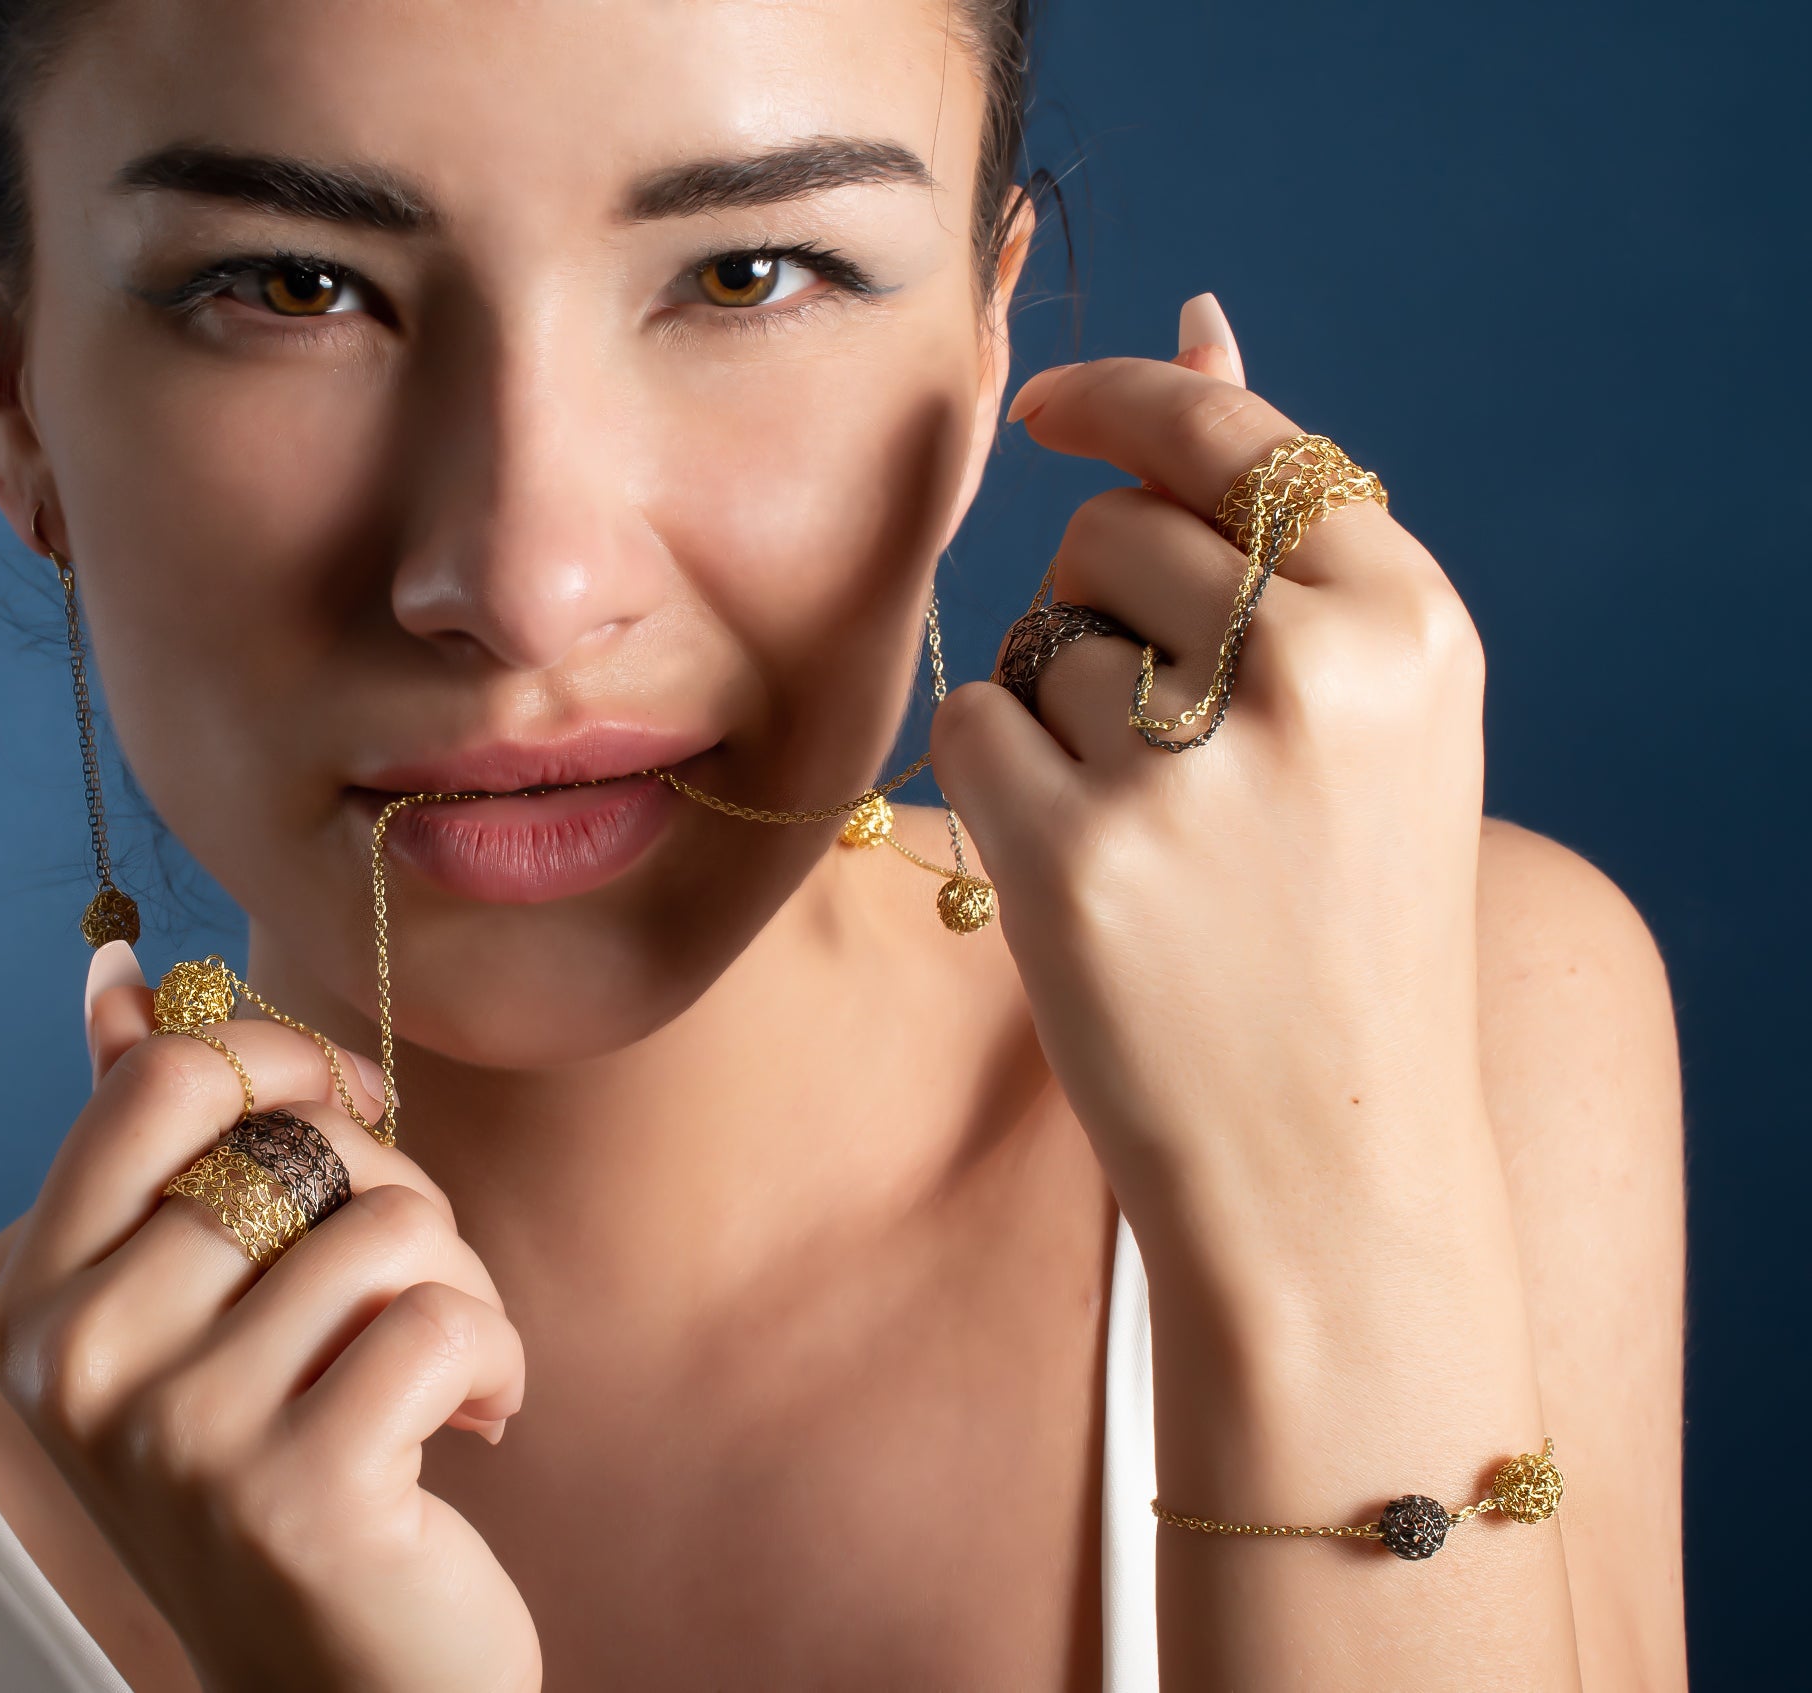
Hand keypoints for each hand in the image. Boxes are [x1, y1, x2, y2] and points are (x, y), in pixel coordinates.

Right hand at [0, 942, 540, 1692]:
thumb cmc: (277, 1475)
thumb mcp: (189, 1314)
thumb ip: (145, 1146)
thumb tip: (117, 970)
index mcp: (36, 1302)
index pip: (164, 1081)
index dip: (286, 1063)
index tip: (347, 1112)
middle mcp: (80, 1364)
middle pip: (294, 1142)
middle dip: (393, 1190)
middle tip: (403, 1290)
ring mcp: (179, 1433)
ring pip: (388, 1222)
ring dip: (461, 1286)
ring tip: (440, 1373)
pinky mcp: (297, 1490)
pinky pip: (444, 1315)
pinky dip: (496, 1358)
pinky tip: (473, 1426)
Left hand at [933, 299, 1493, 1303]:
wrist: (1335, 1161)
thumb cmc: (1344, 926)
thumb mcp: (1374, 715)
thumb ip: (1278, 530)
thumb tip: (1199, 320)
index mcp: (1409, 621)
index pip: (1231, 434)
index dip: (1126, 397)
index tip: (1051, 397)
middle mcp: (1312, 670)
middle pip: (1107, 533)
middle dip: (1096, 605)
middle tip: (1173, 743)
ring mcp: (1190, 762)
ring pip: (1034, 635)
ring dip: (1058, 708)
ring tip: (1156, 831)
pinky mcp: (1074, 852)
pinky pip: (972, 724)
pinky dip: (998, 780)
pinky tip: (1084, 869)